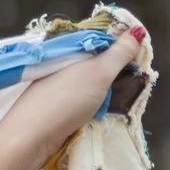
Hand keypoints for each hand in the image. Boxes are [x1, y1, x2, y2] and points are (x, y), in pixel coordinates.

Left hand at [0, 25, 147, 169]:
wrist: (30, 138)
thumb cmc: (66, 100)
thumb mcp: (99, 72)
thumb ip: (119, 52)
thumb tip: (137, 31)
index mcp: (69, 49)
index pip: (100, 39)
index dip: (120, 45)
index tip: (139, 56)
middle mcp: (61, 64)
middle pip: (95, 61)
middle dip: (115, 69)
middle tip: (134, 79)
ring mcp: (55, 86)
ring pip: (88, 82)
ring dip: (105, 89)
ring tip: (123, 95)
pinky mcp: (53, 107)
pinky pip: (80, 99)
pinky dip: (92, 103)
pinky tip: (101, 110)